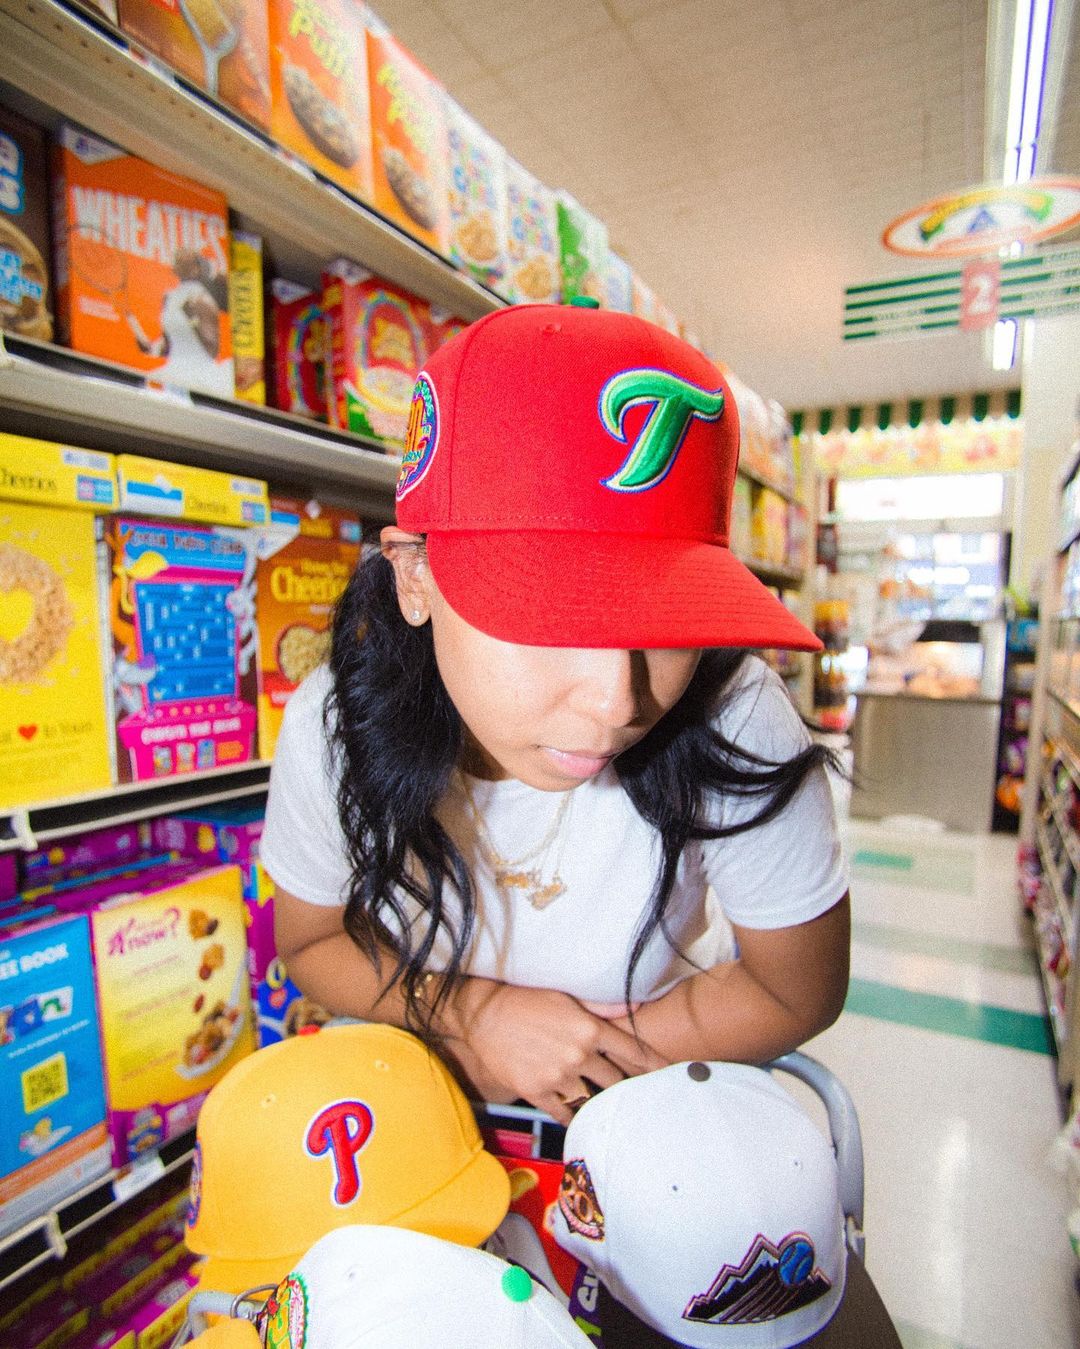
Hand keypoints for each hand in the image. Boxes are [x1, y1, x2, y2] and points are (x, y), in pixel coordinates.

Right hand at [446, 980, 667, 1124]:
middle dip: (628, 1088)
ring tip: (611, 1111)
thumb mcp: (566, 996)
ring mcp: (557, 1075)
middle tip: (640, 1097)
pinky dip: (574, 1117)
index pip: (632, 1051)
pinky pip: (565, 1113)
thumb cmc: (527, 1001)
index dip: (654, 1064)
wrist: (485, 1015)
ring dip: (600, 1103)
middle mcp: (578, 1054)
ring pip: (592, 1099)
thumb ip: (600, 1006)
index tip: (669, 1075)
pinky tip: (580, 1118)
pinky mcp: (537, 1092)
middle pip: (616, 1080)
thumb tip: (630, 1006)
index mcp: (589, 1028)